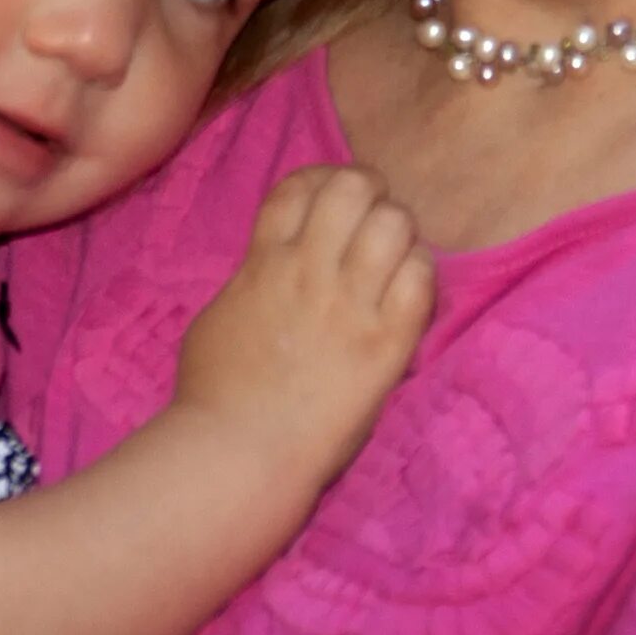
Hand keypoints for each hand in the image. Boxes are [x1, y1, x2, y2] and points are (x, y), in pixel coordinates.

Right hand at [171, 165, 434, 486]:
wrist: (239, 454)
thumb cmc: (214, 396)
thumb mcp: (221, 316)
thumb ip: (251, 281)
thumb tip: (270, 269)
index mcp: (263, 263)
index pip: (300, 187)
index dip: (323, 179)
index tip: (332, 198)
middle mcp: (309, 272)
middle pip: (353, 188)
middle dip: (371, 192)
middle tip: (374, 219)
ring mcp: (350, 307)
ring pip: (394, 224)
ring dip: (399, 232)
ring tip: (396, 256)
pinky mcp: (386, 346)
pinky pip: (421, 280)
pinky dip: (421, 274)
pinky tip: (411, 293)